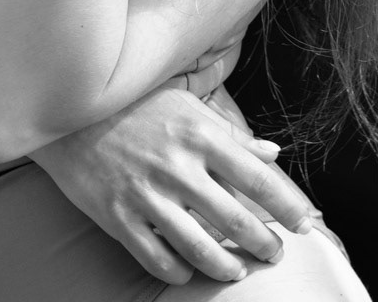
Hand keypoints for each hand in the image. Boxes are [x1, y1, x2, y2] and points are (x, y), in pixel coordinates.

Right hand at [28, 71, 311, 285]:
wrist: (69, 110)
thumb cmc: (134, 104)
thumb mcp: (185, 104)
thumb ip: (230, 134)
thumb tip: (272, 153)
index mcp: (199, 135)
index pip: (258, 177)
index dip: (289, 205)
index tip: (308, 222)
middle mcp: (178, 167)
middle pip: (237, 220)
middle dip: (266, 244)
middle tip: (277, 253)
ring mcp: (148, 195)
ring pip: (201, 249)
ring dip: (228, 266)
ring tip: (238, 268)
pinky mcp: (119, 217)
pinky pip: (158, 260)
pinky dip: (180, 272)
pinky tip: (190, 271)